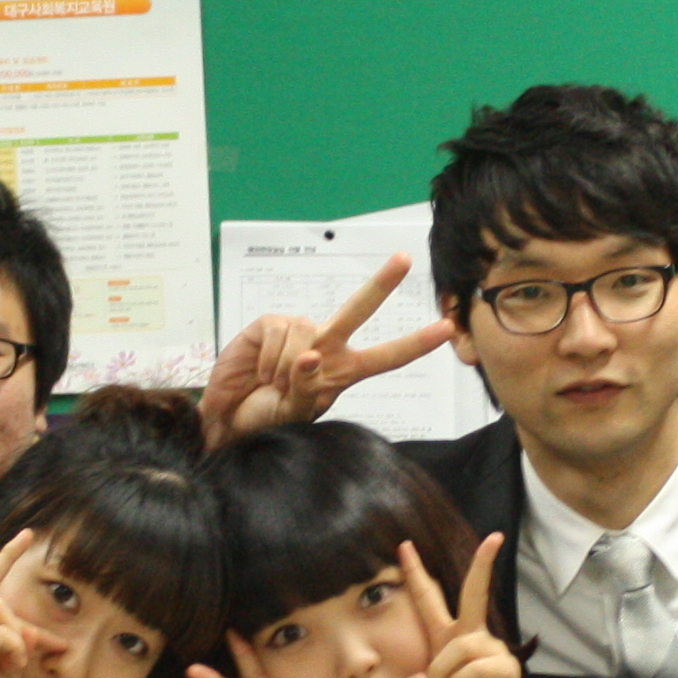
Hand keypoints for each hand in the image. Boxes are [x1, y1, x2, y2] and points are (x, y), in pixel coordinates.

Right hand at [0, 528, 71, 677]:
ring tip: (14, 665)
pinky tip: (10, 669)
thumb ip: (17, 647)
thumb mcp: (5, 671)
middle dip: (11, 569)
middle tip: (31, 549)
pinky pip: (2, 634)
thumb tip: (35, 632)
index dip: (3, 559)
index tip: (24, 535)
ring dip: (18, 637)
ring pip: (0, 610)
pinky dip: (14, 650)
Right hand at [203, 254, 457, 445]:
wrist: (230, 418)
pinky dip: (268, 359)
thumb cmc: (269, 417)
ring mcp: (299, 332)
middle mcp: (327, 346)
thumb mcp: (297, 411)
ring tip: (272, 384)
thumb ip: (308, 387)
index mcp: (344, 371)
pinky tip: (260, 371)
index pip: (388, 357)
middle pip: (359, 310)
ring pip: (307, 335)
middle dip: (381, 283)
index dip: (417, 343)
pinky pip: (279, 334)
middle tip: (404, 259)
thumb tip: (312, 355)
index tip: (447, 327)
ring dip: (285, 368)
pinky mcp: (270, 324)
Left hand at [395, 534, 521, 677]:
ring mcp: (491, 649)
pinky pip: (471, 668)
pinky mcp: (504, 666)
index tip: (404, 546)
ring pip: (458, 646)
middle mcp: (471, 636)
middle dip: (483, 564)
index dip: (416, 573)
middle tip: (494, 537)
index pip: (429, 599)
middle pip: (474, 593)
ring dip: (442, 672)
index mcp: (448, 637)